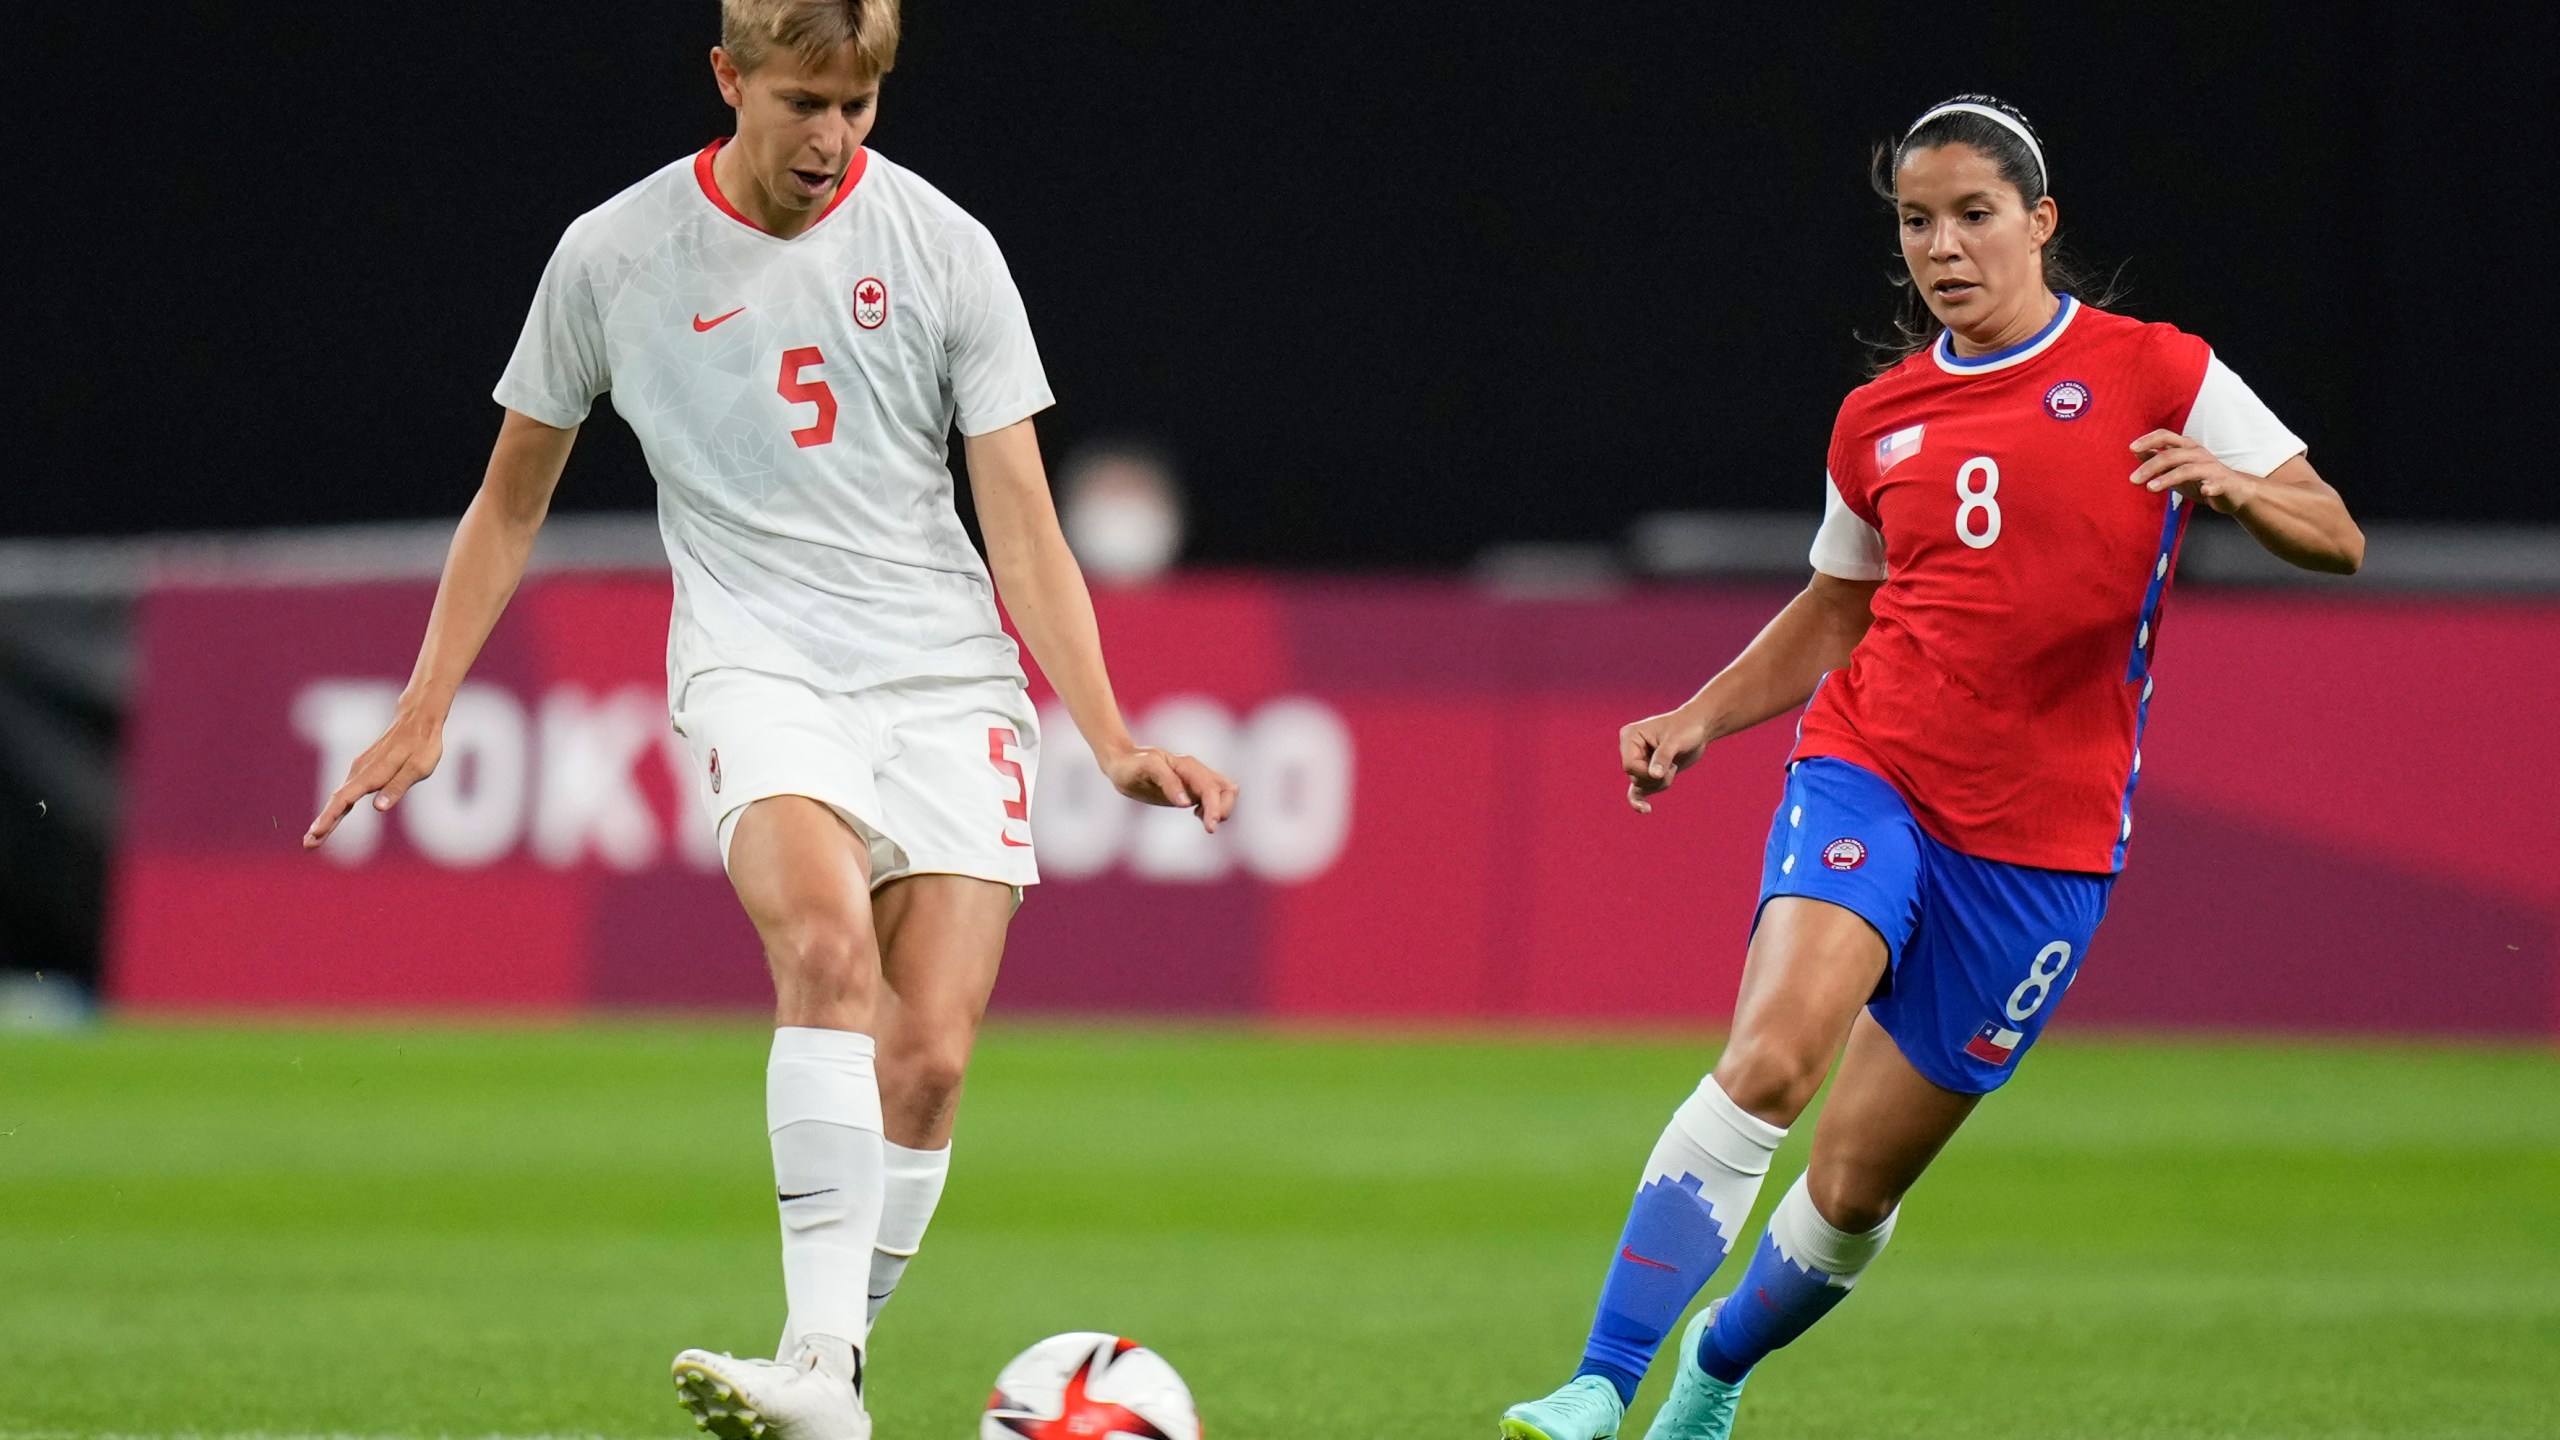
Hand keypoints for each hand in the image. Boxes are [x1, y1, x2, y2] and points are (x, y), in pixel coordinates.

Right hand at [304, 705, 444, 847]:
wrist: (417, 719)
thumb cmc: (422, 745)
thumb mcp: (418, 768)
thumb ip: (397, 787)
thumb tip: (378, 807)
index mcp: (373, 773)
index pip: (345, 799)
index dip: (331, 817)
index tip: (316, 833)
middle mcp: (361, 771)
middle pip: (337, 801)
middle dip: (323, 824)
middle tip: (308, 844)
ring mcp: (360, 770)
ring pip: (339, 797)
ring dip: (326, 818)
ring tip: (313, 838)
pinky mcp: (363, 770)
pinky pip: (346, 792)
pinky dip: (336, 807)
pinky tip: (331, 819)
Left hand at [1103, 745, 1237, 832]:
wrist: (1123, 762)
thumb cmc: (1132, 764)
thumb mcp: (1146, 768)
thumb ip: (1168, 782)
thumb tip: (1186, 804)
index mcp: (1188, 766)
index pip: (1211, 789)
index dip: (1215, 808)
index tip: (1210, 828)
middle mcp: (1197, 772)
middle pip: (1229, 789)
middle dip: (1223, 809)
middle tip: (1204, 823)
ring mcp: (1197, 780)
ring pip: (1226, 792)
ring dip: (1221, 809)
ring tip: (1199, 816)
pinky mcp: (1193, 789)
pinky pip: (1216, 798)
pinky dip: (1214, 809)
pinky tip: (1196, 814)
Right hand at [1620, 705, 1711, 813]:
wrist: (1698, 727)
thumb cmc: (1687, 728)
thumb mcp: (1675, 741)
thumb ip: (1663, 757)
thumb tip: (1654, 776)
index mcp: (1631, 736)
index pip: (1630, 765)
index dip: (1646, 773)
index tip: (1665, 770)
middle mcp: (1630, 749)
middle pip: (1635, 777)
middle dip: (1656, 779)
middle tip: (1673, 767)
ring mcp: (1639, 761)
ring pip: (1641, 785)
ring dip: (1660, 783)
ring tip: (1673, 767)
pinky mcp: (1648, 772)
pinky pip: (1637, 790)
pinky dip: (1640, 800)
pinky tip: (1646, 809)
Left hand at [2130, 430, 2257, 514]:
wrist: (2233, 492)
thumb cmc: (2200, 479)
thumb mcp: (2175, 468)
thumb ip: (2157, 460)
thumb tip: (2136, 451)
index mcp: (2186, 448)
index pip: (2165, 436)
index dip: (2149, 440)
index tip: (2132, 448)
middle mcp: (2198, 454)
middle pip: (2171, 455)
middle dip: (2150, 467)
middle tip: (2133, 480)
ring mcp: (2211, 468)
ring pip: (2187, 470)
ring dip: (2168, 478)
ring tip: (2150, 488)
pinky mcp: (2222, 483)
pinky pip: (2215, 484)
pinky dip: (2210, 487)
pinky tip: (2204, 491)